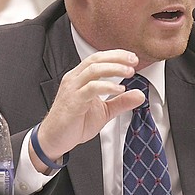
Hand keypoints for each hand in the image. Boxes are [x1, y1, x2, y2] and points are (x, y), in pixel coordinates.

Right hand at [31, 50, 144, 170]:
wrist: (54, 139)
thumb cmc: (74, 123)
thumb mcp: (104, 111)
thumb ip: (121, 102)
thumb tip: (139, 94)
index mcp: (80, 78)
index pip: (98, 58)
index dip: (116, 55)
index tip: (133, 58)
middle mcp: (75, 79)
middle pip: (96, 59)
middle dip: (117, 57)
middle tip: (134, 61)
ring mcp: (73, 89)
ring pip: (93, 70)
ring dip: (114, 68)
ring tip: (129, 72)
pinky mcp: (73, 101)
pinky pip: (91, 88)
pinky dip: (107, 86)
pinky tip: (119, 89)